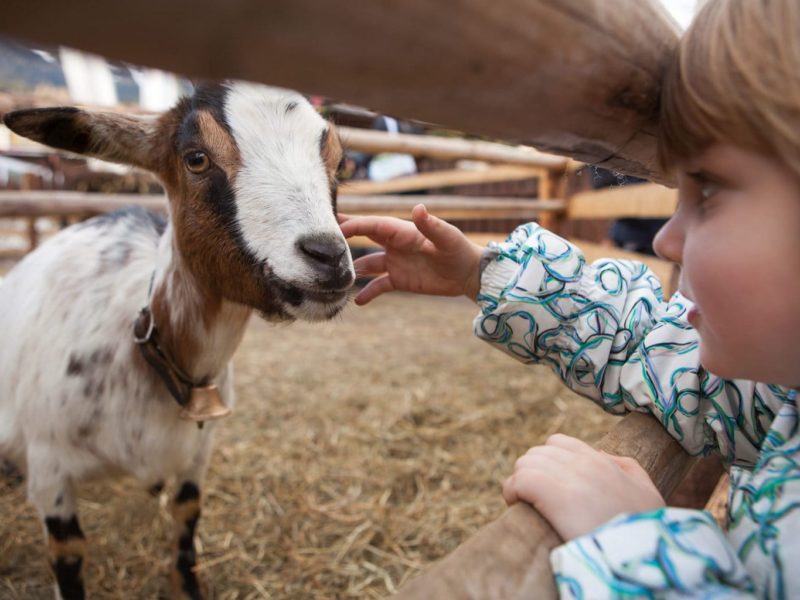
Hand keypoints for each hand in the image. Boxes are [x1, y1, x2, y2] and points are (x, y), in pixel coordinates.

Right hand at [338, 204, 483, 304]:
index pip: (372, 226)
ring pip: (366, 265)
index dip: (352, 226)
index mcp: (402, 231)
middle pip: (363, 240)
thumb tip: (418, 208)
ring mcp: (395, 262)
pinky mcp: (399, 280)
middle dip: (342, 241)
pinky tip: (356, 301)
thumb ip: (430, 225)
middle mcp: (394, 245)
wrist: (469, 274)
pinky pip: (378, 286)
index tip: (333, 229)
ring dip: (351, 270)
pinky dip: (367, 293)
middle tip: (318, 245)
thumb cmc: (459, 250)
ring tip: (332, 279)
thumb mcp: (446, 237)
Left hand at [502, 434, 664, 540]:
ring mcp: (569, 477)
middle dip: (530, 473)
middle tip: (532, 497)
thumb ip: (627, 468)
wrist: (644, 555)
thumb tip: (601, 455)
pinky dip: (512, 491)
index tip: (546, 484)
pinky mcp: (554, 496)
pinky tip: (515, 504)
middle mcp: (584, 463)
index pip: (558, 443)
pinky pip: (519, 481)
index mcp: (600, 461)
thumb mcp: (646, 493)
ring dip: (519, 482)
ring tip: (522, 502)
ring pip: (525, 464)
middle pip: (537, 453)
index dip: (547, 462)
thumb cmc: (646, 531)